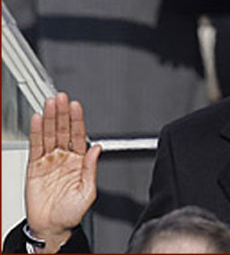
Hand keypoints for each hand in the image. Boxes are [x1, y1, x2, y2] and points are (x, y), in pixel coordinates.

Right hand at [25, 92, 100, 252]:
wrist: (52, 227)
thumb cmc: (71, 213)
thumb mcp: (88, 191)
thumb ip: (91, 169)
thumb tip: (98, 149)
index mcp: (80, 161)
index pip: (79, 135)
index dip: (77, 120)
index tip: (77, 106)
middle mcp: (65, 158)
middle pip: (63, 130)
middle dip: (62, 113)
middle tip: (62, 98)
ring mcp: (49, 160)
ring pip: (49, 134)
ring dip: (50, 118)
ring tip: (50, 103)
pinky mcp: (35, 167)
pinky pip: (35, 146)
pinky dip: (36, 132)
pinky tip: (38, 120)